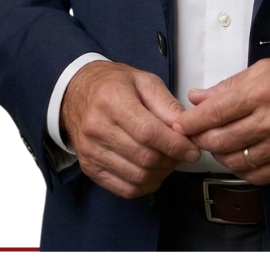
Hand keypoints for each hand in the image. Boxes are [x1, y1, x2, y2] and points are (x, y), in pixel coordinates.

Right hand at [59, 60, 201, 198]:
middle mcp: (97, 128)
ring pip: (137, 176)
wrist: (77, 93)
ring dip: (161, 173)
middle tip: (183, 153)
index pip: (148, 132)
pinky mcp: (89, 168)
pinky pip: (124, 189)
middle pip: (144, 157)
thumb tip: (185, 128)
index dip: (175, 145)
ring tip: (169, 159)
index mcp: (111, 100)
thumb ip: (166, 104)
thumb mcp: (144, 81)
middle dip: (171, 160)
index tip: (192, 149)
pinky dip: (146, 185)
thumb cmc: (114, 84)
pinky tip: (153, 171)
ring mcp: (91, 151)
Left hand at [171, 52, 269, 185]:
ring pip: (234, 159)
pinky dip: (239, 168)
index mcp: (262, 91)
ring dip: (218, 153)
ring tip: (215, 142)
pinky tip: (237, 156)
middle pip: (219, 139)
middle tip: (194, 134)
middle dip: (200, 138)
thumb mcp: (266, 68)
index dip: (190, 122)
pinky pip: (255, 175)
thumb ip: (229, 85)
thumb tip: (198, 97)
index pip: (214, 113)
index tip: (177, 124)